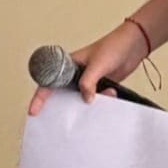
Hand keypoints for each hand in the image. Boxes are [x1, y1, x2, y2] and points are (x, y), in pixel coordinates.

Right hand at [28, 21, 148, 114]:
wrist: (134, 46)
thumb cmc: (113, 46)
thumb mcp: (98, 64)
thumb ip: (88, 82)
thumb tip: (85, 100)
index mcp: (69, 65)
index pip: (49, 82)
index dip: (39, 97)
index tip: (33, 111)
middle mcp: (76, 74)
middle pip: (63, 95)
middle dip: (64, 107)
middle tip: (63, 120)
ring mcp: (88, 81)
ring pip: (81, 100)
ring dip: (90, 104)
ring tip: (103, 95)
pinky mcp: (100, 87)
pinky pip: (96, 100)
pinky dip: (103, 101)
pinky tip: (112, 93)